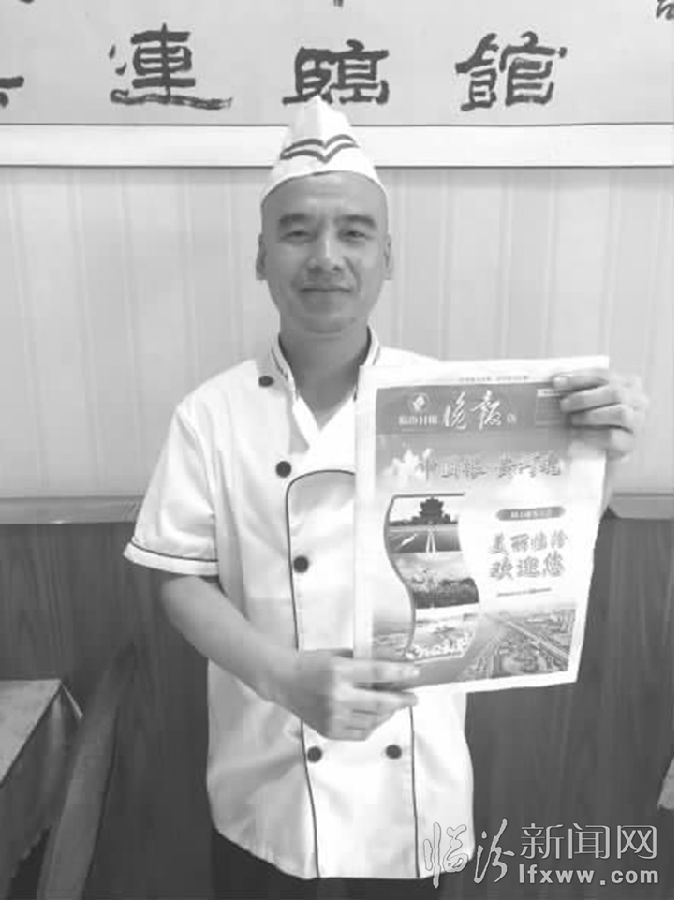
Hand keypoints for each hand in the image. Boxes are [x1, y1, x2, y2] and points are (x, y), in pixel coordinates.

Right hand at [277, 649, 418, 740]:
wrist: (284, 681)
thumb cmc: (312, 663)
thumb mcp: (339, 655)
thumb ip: (364, 662)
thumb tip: (394, 665)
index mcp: (339, 671)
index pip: (378, 673)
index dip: (400, 674)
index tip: (415, 673)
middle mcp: (337, 696)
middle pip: (380, 702)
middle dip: (402, 700)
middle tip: (413, 698)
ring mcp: (333, 717)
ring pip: (373, 720)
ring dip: (388, 712)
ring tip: (394, 705)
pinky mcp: (330, 731)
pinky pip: (361, 733)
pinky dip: (373, 725)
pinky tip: (376, 716)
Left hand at [553, 369, 647, 461]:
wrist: (602, 450)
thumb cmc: (595, 419)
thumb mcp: (589, 400)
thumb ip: (578, 389)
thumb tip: (557, 380)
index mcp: (628, 383)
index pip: (604, 375)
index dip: (579, 377)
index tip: (557, 382)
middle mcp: (639, 400)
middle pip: (615, 393)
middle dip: (584, 398)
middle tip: (563, 405)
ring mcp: (638, 422)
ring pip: (620, 413)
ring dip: (591, 416)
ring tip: (572, 420)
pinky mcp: (631, 442)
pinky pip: (613, 436)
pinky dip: (591, 434)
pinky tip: (576, 434)